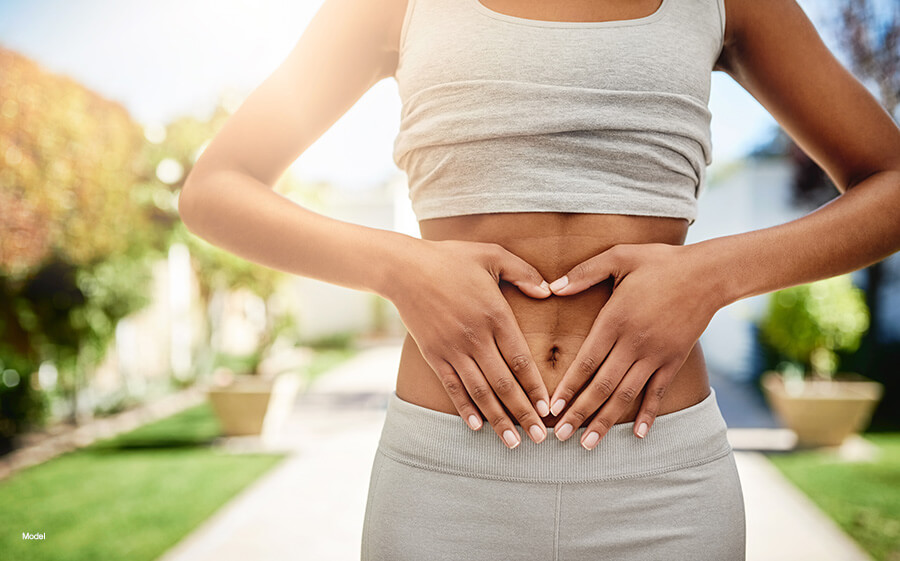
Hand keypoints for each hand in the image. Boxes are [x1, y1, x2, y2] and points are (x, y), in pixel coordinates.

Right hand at [387, 239, 553, 448]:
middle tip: (540, 438)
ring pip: (480, 392)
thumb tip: (549, 291)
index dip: (535, 387)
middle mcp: (475, 338)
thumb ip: (524, 273)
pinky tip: (477, 426)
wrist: (404, 268)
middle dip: (523, 414)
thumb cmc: (451, 258)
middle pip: (504, 384)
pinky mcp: (434, 354)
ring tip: (514, 442)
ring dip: (498, 419)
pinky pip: (452, 387)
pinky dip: (465, 408)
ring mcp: (453, 349)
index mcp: (495, 315)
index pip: (520, 360)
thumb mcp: (492, 255)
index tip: (548, 409)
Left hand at [545, 242, 722, 448]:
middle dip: (580, 413)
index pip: (586, 361)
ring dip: (606, 421)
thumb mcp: (619, 256)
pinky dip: (648, 414)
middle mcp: (634, 343)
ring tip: (588, 444)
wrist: (708, 273)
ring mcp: (656, 355)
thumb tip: (553, 287)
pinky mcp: (674, 360)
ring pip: (626, 395)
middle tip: (561, 436)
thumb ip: (584, 272)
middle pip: (602, 385)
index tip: (552, 407)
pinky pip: (658, 392)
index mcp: (615, 319)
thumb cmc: (660, 261)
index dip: (568, 387)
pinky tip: (637, 434)